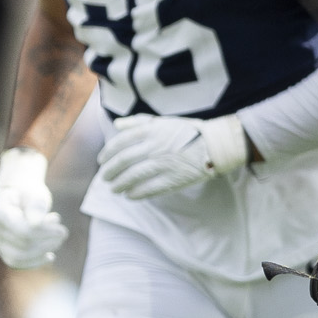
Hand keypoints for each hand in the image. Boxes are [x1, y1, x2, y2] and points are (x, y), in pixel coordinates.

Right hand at [0, 148, 67, 268]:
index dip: (46, 233)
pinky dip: (35, 262)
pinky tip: (49, 256)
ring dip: (42, 252)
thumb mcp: (35, 194)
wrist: (17, 197)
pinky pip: (17, 263)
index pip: (24, 230)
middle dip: (47, 243)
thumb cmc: (29, 194)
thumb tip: (36, 223)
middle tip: (62, 233)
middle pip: (22, 246)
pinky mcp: (3, 251)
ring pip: (18, 258)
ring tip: (56, 240)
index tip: (62, 230)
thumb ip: (36, 206)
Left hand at [96, 113, 248, 199]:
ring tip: (113, 189)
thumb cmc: (187, 132)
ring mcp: (164, 163)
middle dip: (110, 171)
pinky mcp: (174, 179)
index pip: (120, 142)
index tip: (101, 161)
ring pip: (133, 176)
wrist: (215, 144)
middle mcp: (155, 146)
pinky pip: (150, 189)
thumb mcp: (163, 122)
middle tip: (104, 178)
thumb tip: (117, 124)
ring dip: (119, 184)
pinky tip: (129, 195)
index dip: (107, 153)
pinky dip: (136, 193)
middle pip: (123, 161)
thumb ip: (138, 122)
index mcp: (151, 131)